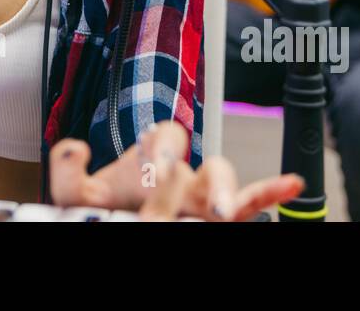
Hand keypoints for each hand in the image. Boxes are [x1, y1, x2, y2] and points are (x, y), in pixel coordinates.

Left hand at [48, 120, 304, 220]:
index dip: (160, 144)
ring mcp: (203, 195)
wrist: (120, 224)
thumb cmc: (109, 209)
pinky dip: (272, 192)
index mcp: (151, 160)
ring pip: (224, 177)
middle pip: (200, 156)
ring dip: (228, 189)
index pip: (163, 135)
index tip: (153, 163)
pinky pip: (251, 203)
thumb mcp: (81, 195)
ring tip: (221, 211)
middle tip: (179, 184)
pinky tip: (290, 184)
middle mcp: (182, 174)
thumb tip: (76, 149)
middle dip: (192, 168)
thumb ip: (69, 172)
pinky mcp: (218, 216)